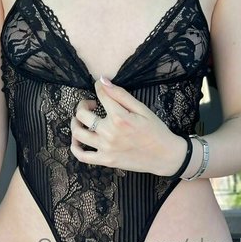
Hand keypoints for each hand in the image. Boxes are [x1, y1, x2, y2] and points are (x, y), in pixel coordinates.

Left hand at [70, 76, 187, 175]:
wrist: (164, 155)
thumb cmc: (155, 129)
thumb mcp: (141, 108)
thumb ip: (120, 94)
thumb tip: (102, 80)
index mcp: (119, 117)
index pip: (100, 95)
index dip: (98, 86)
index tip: (99, 85)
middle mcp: (109, 133)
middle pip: (82, 114)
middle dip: (83, 104)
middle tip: (91, 104)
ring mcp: (106, 148)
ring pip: (78, 133)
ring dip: (75, 122)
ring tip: (81, 119)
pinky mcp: (105, 161)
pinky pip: (82, 156)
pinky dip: (75, 147)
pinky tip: (77, 139)